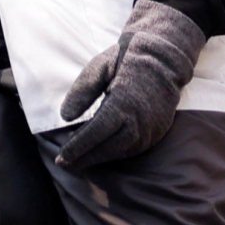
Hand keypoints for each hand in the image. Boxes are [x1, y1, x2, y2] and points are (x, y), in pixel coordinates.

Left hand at [52, 0, 204, 172]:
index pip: (96, 132)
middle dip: (86, 158)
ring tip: (79, 161)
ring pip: (123, 152)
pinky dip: (117, 154)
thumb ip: (82, 91)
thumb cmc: (126, 61)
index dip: (78, 147)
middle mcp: (140, 120)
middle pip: (109, 148)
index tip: (61, 158)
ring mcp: (152, 128)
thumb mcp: (99, 67)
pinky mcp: (158, 131)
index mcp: (123, 103)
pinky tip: (102, 153)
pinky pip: (135, 149)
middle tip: (65, 164)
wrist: (163, 60)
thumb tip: (65, 116)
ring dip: (100, 158)